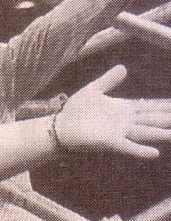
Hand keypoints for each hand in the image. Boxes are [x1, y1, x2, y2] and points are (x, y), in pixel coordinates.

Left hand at [53, 65, 170, 158]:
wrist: (60, 126)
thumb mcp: (93, 90)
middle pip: (152, 118)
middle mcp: (125, 121)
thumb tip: (124, 67)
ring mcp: (119, 132)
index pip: (147, 105)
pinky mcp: (109, 142)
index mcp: (122, 108)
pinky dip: (140, 150)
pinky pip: (127, 146)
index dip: (162, 104)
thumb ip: (109, 80)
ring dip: (161, 133)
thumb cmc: (77, 109)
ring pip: (145, 132)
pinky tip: (154, 153)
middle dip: (167, 117)